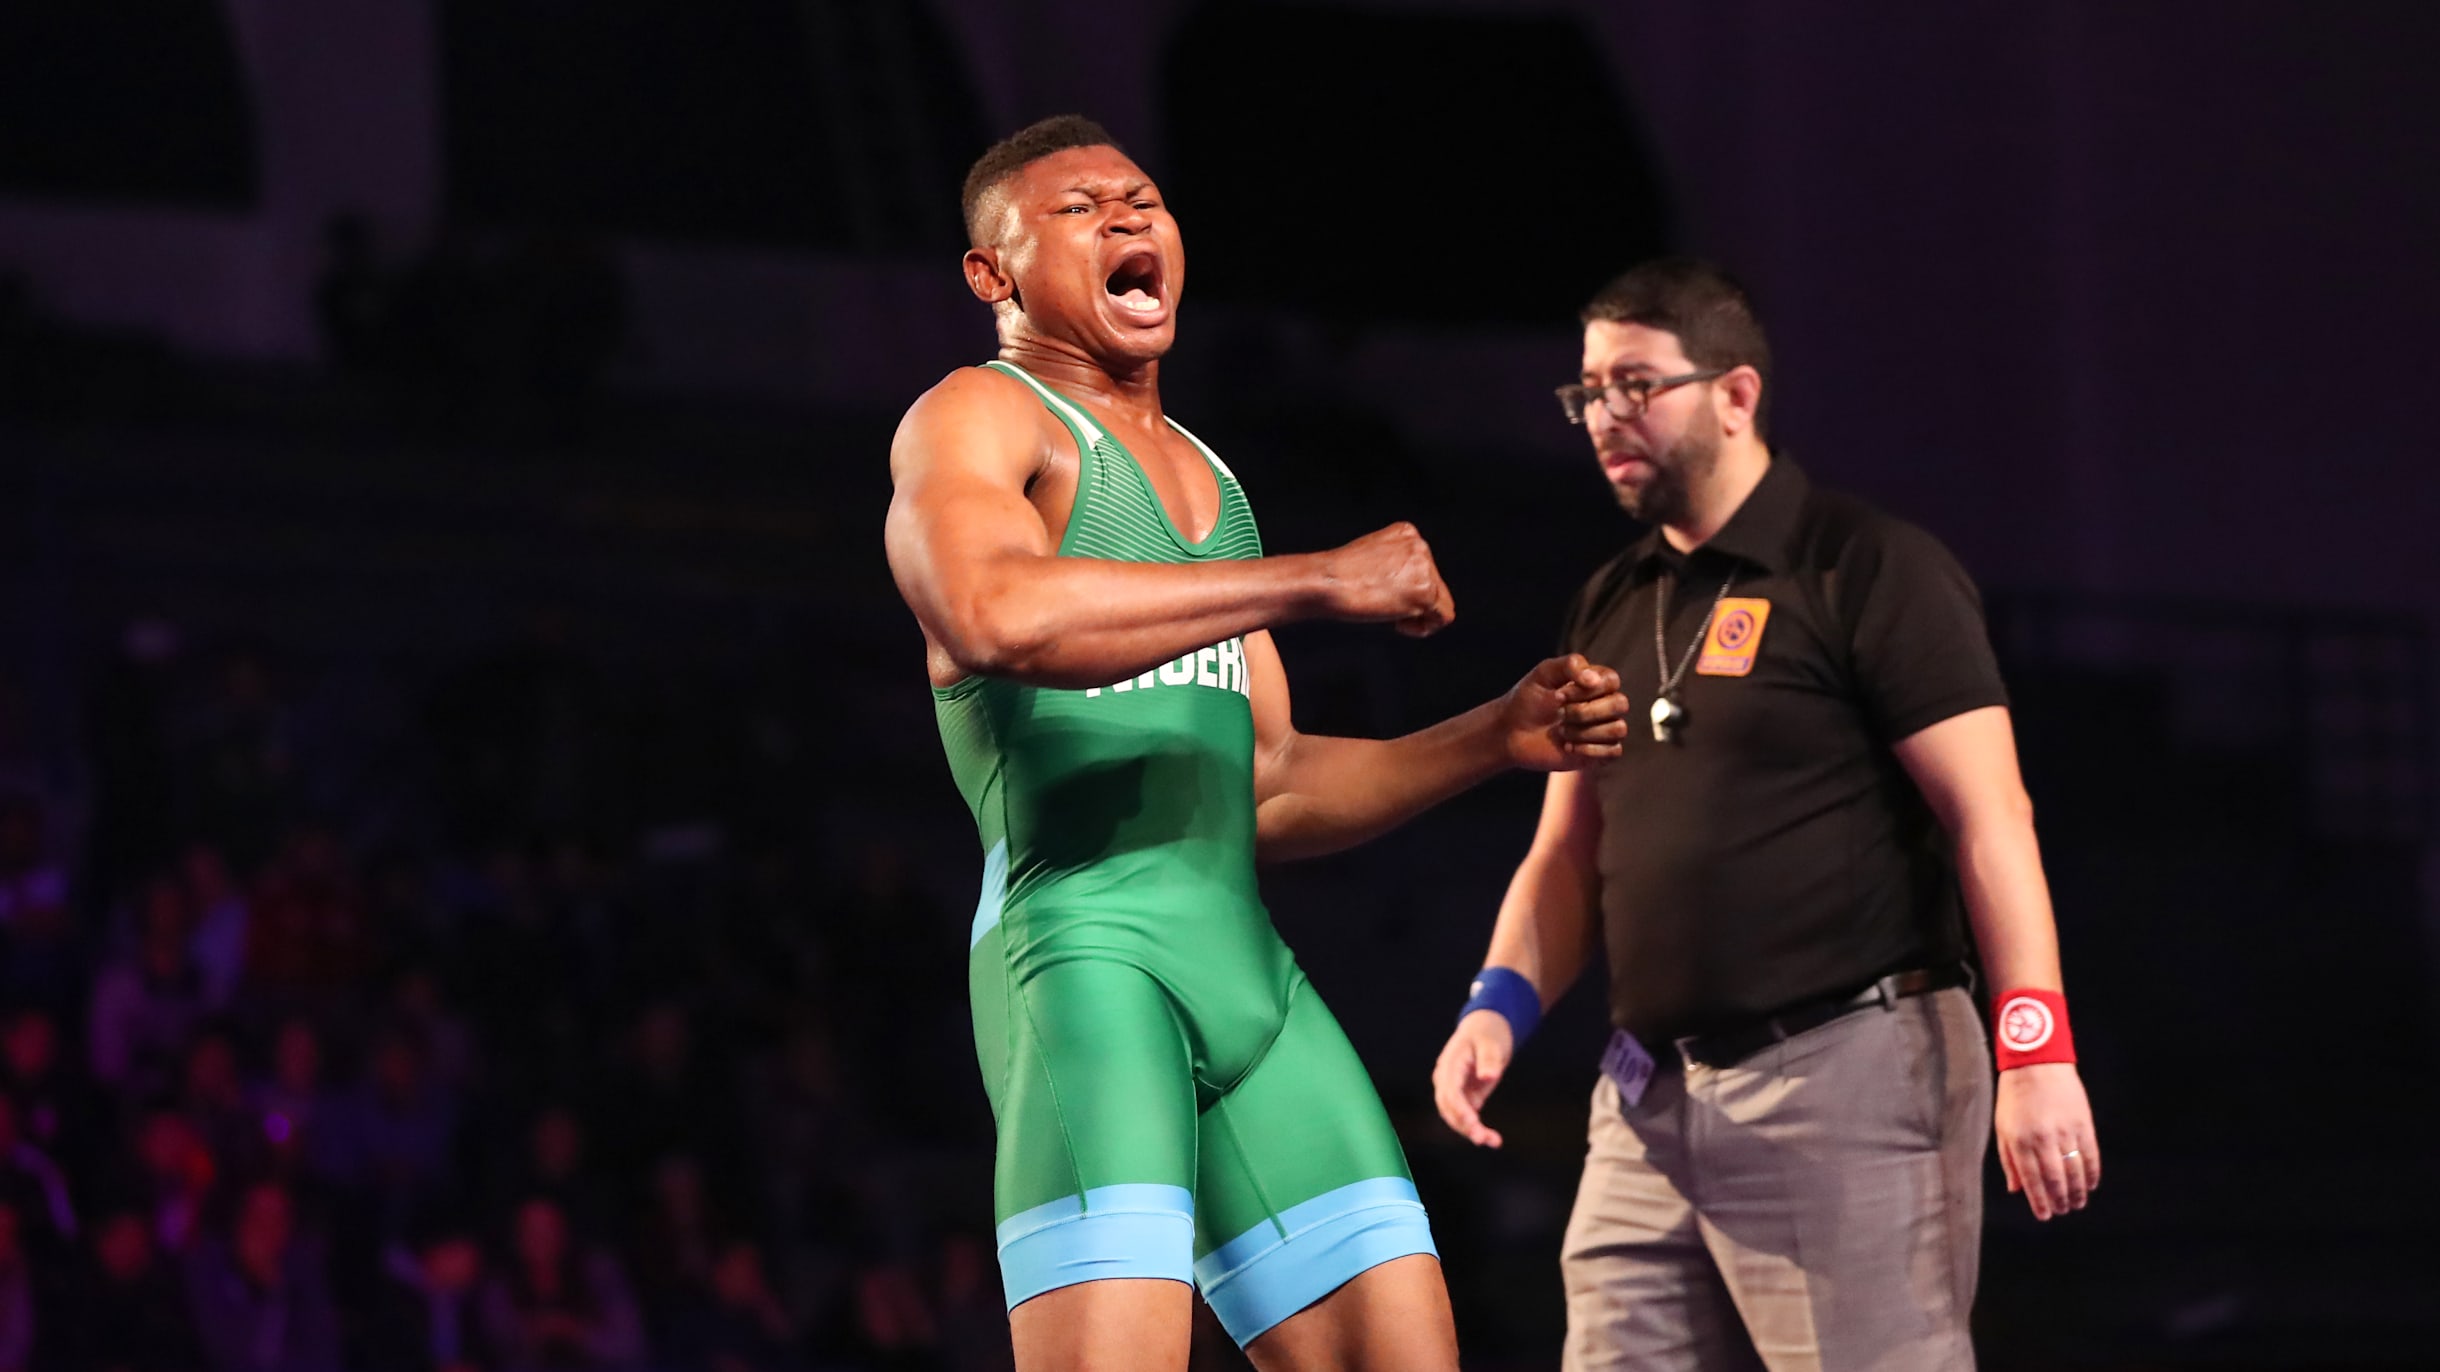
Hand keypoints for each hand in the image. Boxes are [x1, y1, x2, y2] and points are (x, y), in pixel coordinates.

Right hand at [1316, 523, 1453, 635]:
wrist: (1327, 582)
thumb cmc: (1337, 578)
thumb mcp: (1370, 559)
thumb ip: (1394, 566)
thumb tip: (1407, 589)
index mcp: (1406, 532)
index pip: (1423, 568)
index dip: (1404, 588)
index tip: (1380, 593)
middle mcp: (1420, 545)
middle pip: (1434, 585)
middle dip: (1410, 602)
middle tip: (1381, 604)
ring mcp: (1424, 567)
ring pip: (1440, 602)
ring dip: (1416, 615)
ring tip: (1390, 614)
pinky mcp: (1425, 590)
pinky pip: (1443, 616)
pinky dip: (1425, 627)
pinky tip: (1400, 624)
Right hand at [1432, 1009, 1515, 1147]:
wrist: (1485, 1029)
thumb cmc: (1488, 1033)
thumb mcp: (1492, 1042)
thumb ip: (1490, 1059)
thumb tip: (1489, 1077)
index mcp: (1450, 1064)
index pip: (1449, 1091)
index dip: (1459, 1108)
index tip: (1473, 1122)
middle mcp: (1446, 1079)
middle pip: (1448, 1108)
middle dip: (1464, 1125)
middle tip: (1483, 1139)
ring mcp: (1454, 1090)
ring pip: (1455, 1117)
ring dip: (1470, 1131)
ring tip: (1493, 1142)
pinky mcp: (1464, 1097)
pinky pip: (1466, 1117)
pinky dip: (1476, 1129)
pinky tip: (1493, 1139)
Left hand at [1502, 655, 1628, 769]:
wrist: (1511, 732)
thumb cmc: (1527, 700)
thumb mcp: (1543, 674)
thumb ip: (1570, 665)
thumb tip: (1594, 680)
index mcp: (1595, 682)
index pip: (1612, 681)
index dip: (1587, 690)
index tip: (1559, 695)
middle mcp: (1604, 704)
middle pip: (1620, 704)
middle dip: (1586, 711)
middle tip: (1560, 714)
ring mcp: (1603, 729)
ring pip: (1618, 729)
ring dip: (1585, 731)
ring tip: (1561, 731)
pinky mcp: (1599, 753)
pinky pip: (1614, 751)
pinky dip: (1590, 749)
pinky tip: (1568, 747)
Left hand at [1995, 1061, 2099, 1219]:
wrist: (2036, 1064)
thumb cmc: (2014, 1097)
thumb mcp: (2002, 1127)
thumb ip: (2008, 1160)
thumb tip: (2015, 1189)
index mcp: (2019, 1140)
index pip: (2032, 1179)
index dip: (2039, 1201)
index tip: (2044, 1216)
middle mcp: (2043, 1139)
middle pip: (2055, 1179)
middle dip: (2060, 1200)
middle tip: (2062, 1211)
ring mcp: (2065, 1131)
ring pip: (2075, 1170)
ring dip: (2077, 1191)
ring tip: (2077, 1203)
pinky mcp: (2083, 1123)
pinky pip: (2090, 1155)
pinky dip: (2091, 1173)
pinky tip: (2090, 1184)